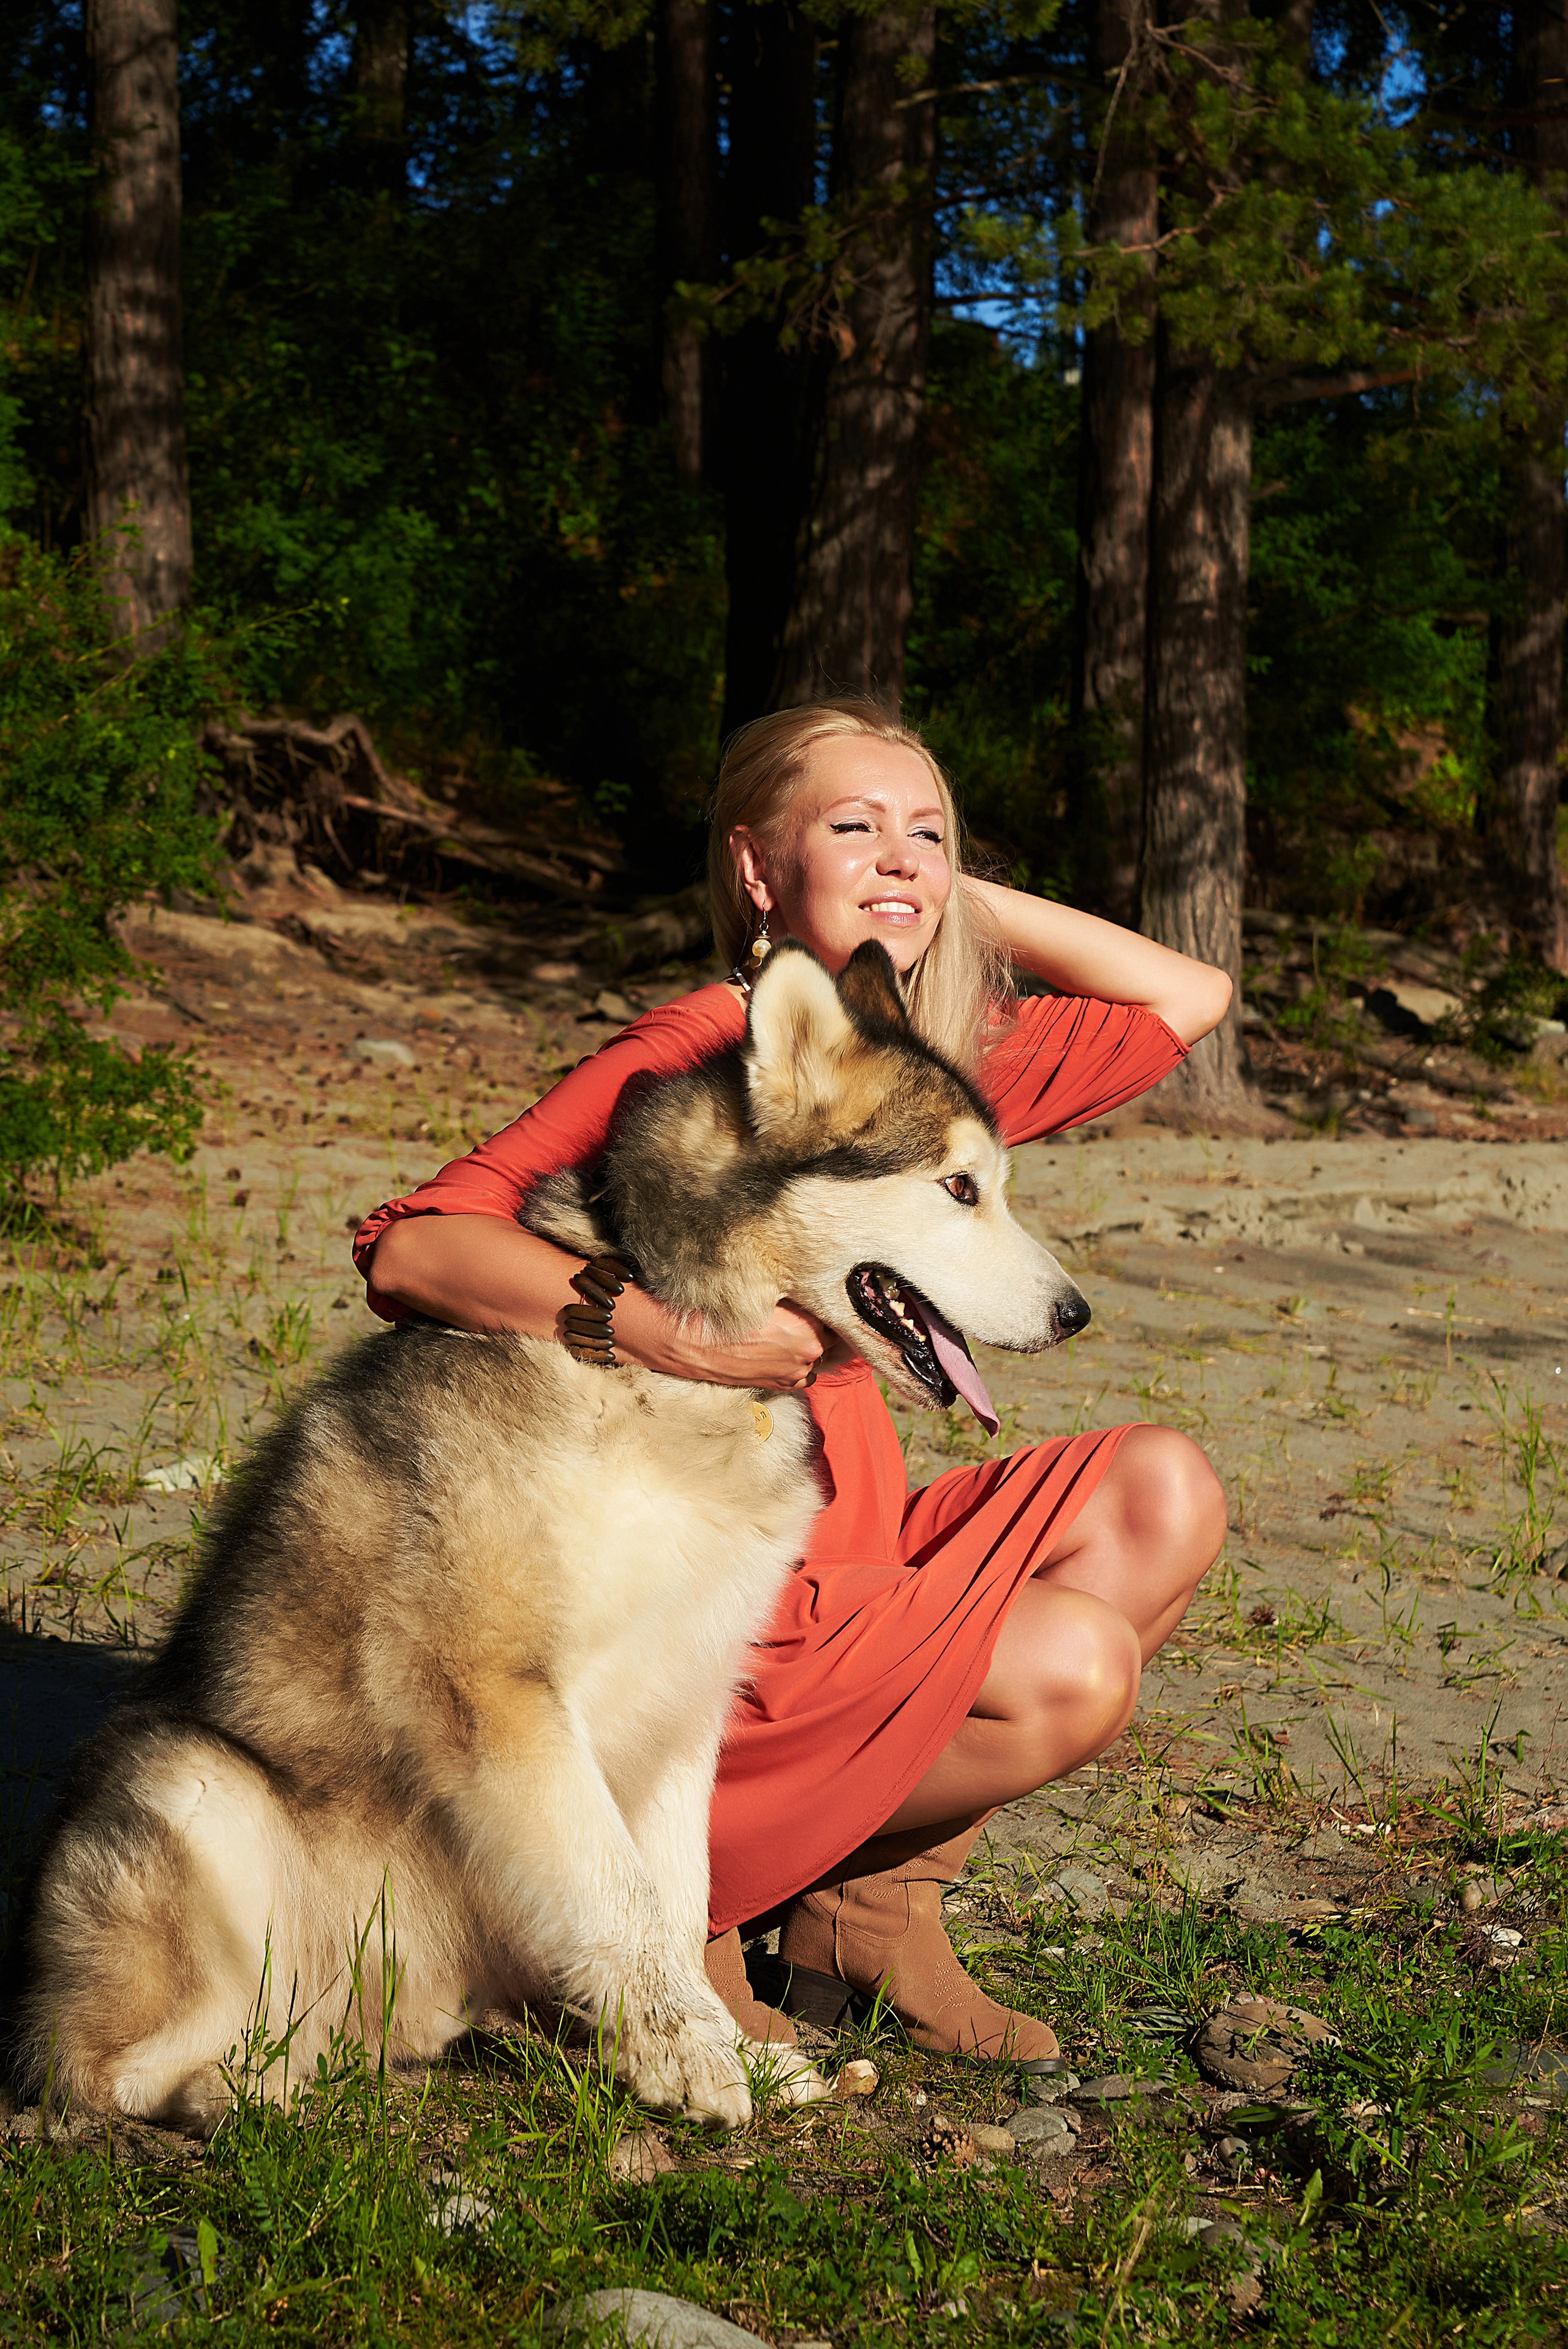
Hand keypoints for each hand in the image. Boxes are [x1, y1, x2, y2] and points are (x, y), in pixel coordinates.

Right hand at [613, 1290, 852, 1390]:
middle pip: (830, 1336)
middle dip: (820, 1323)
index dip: (829, 1303)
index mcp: (809, 1330)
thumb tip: (811, 1282)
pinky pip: (800, 1374)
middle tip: (806, 1308)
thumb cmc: (719, 1311)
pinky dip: (796, 1362)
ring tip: (791, 1328)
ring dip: (809, 1343)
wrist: (685, 1341)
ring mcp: (791, 1374)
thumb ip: (793, 1291)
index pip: (837, 1316)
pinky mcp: (776, 1384)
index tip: (824, 1293)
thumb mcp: (762, 1289)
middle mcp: (806, 1356)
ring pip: (816, 1356)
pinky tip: (783, 1348)